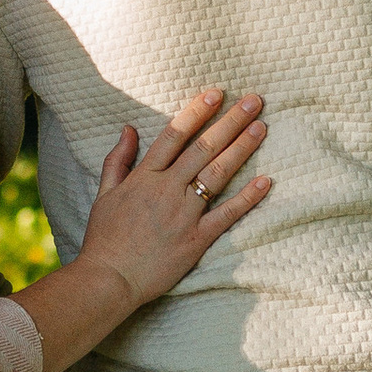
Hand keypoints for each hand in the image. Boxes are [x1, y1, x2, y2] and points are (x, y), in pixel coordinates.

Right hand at [72, 88, 269, 317]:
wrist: (109, 279)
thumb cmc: (104, 238)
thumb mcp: (104, 194)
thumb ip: (118, 160)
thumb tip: (128, 129)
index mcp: (144, 177)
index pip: (174, 135)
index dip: (197, 111)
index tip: (216, 93)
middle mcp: (167, 190)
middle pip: (203, 148)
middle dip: (230, 121)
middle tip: (254, 100)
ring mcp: (184, 214)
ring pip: (217, 174)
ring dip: (242, 148)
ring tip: (262, 127)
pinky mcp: (197, 239)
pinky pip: (227, 215)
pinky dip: (247, 198)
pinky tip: (266, 180)